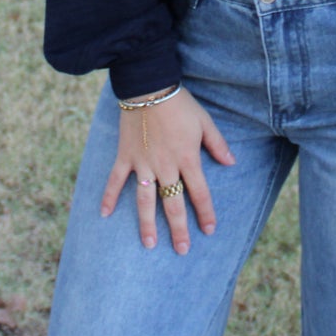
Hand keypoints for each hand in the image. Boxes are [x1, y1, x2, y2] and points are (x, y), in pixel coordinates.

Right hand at [102, 87, 234, 253]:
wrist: (148, 86)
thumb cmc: (179, 104)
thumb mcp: (205, 121)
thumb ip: (217, 144)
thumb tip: (231, 163)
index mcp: (187, 158)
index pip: (199, 193)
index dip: (205, 213)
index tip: (209, 230)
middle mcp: (165, 166)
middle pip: (173, 203)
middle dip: (179, 229)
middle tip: (182, 249)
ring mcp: (143, 163)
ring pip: (146, 200)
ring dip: (147, 223)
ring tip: (150, 244)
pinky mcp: (126, 156)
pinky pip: (116, 180)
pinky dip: (109, 196)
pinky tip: (104, 214)